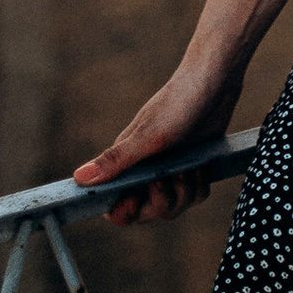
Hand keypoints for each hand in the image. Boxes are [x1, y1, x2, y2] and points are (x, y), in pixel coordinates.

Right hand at [74, 53, 243, 226]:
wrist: (214, 81)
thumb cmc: (177, 103)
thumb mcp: (147, 135)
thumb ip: (115, 160)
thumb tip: (79, 178)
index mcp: (127, 163)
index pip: (115, 204)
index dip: (123, 211)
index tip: (136, 200)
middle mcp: (146, 170)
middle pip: (148, 212)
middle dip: (162, 202)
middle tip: (173, 175)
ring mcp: (169, 169)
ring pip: (173, 206)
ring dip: (185, 193)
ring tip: (190, 168)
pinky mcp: (192, 166)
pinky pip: (194, 196)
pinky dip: (199, 187)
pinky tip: (201, 168)